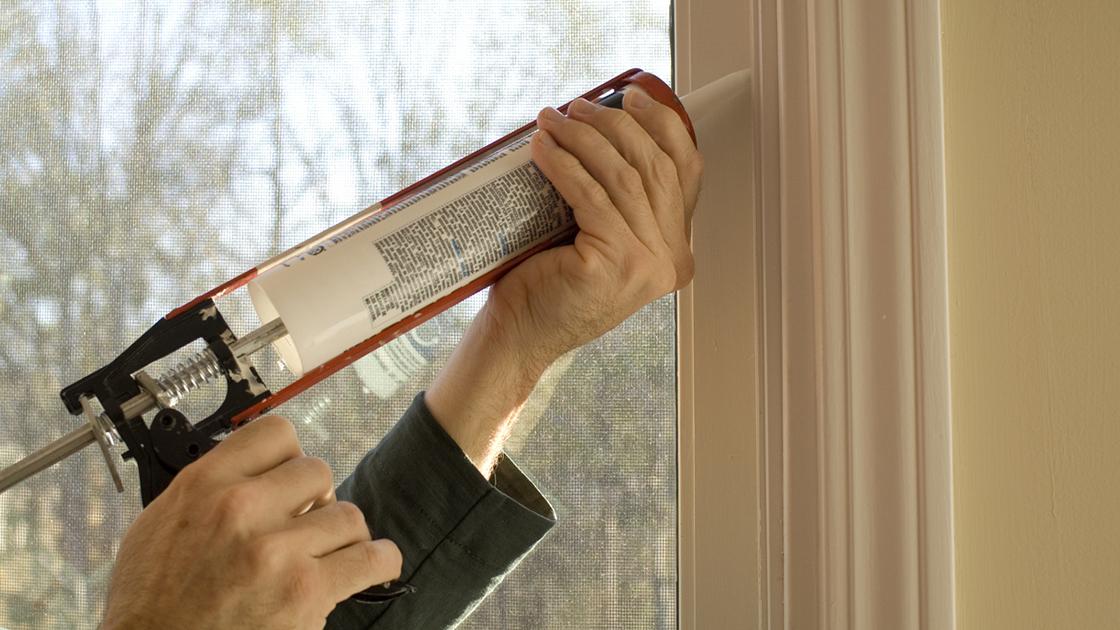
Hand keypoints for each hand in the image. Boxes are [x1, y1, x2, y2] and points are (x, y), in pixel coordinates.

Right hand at [102, 416, 401, 629]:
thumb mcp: (160, 525)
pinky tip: (374, 565)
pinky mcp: (305, 590)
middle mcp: (242, 508)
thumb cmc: (149, 602)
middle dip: (316, 500)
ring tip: (329, 554)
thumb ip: (209, 489)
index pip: (276, 433)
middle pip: (318, 472)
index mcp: (205, 484)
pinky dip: (380, 561)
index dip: (290, 456)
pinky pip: (370, 558)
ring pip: (348, 515)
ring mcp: (276, 549)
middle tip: (305, 526)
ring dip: (343, 536)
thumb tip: (251, 471)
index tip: (290, 477)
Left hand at [424, 88, 700, 473]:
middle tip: (576, 107)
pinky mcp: (614, 261)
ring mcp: (646, 263)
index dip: (663, 127)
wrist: (520, 335)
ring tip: (552, 120)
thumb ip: (619, 202)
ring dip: (583, 138)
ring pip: (621, 177)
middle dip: (614, 126)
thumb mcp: (600, 238)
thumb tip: (603, 127)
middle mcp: (671, 259)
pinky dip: (564, 164)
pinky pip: (590, 195)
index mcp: (677, 252)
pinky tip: (542, 148)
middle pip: (653, 167)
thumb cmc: (551, 283)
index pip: (686, 172)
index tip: (631, 100)